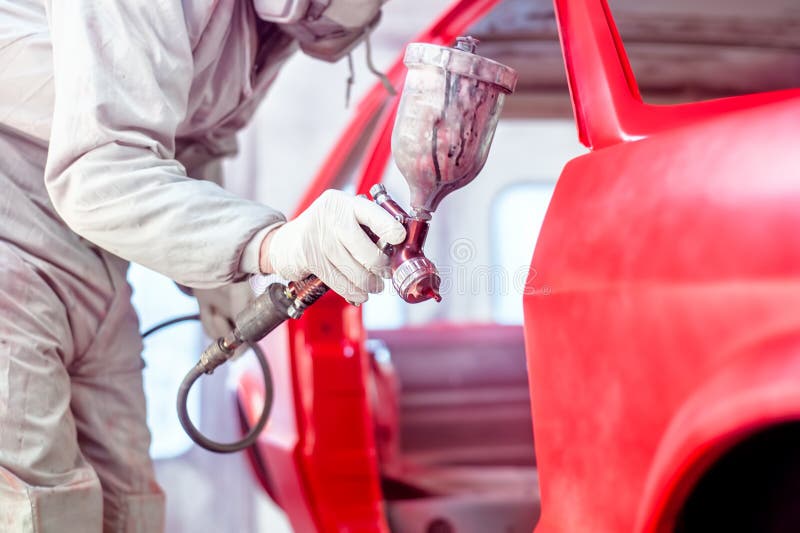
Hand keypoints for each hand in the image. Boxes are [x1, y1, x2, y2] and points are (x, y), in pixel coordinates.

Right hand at [261, 189, 405, 303]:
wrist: (285, 242)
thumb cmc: (324, 231)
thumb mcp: (342, 217)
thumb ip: (365, 226)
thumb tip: (396, 248)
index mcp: (345, 203)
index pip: (372, 213)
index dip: (388, 227)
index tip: (400, 238)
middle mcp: (331, 217)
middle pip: (365, 249)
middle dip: (380, 266)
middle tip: (386, 274)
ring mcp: (318, 237)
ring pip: (353, 269)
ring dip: (368, 283)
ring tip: (375, 286)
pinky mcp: (308, 257)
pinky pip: (337, 280)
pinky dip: (352, 291)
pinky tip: (360, 294)